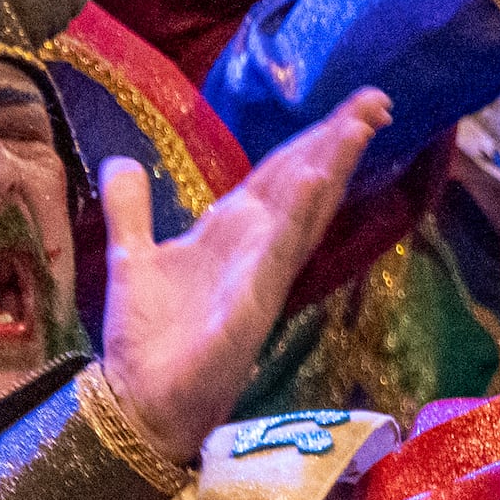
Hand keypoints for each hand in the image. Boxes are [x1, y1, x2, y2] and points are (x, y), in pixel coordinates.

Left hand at [93, 98, 390, 456]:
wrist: (137, 401)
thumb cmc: (146, 338)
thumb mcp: (132, 256)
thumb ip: (131, 209)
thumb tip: (121, 161)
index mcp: (233, 233)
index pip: (282, 173)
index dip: (314, 138)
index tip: (354, 103)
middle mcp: (257, 249)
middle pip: (305, 181)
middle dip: (338, 139)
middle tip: (378, 97)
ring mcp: (261, 275)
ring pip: (304, 209)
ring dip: (331, 165)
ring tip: (359, 123)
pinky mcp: (252, 304)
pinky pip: (279, 253)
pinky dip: (298, 215)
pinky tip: (317, 180)